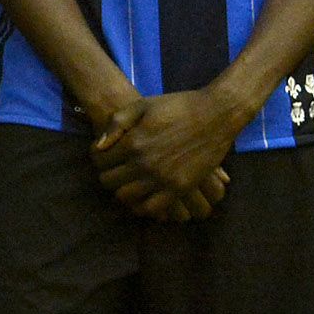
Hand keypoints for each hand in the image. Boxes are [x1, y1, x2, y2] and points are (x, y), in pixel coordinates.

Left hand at [92, 91, 234, 221]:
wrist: (216, 115)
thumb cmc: (177, 106)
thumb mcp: (142, 105)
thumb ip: (117, 124)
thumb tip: (98, 145)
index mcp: (133, 142)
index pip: (100, 160)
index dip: (98, 158)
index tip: (104, 156)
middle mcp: (145, 163)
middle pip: (109, 182)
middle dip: (107, 175)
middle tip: (114, 170)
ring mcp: (163, 178)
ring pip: (127, 198)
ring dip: (122, 191)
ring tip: (127, 183)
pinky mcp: (180, 188)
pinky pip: (153, 208)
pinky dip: (143, 205)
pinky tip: (143, 195)